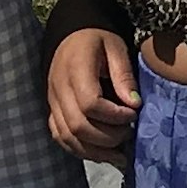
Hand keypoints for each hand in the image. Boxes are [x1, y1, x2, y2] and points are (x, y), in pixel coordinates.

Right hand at [47, 25, 139, 164]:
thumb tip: (134, 104)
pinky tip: (100, 152)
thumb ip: (124, 75)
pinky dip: (80, 149)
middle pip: (78, 126)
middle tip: (128, 133)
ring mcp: (52, 102)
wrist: (72, 34)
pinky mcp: (52, 110)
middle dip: (107, 137)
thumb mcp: (116, 48)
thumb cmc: (98, 39)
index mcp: (75, 69)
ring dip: (95, 151)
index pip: (90, 104)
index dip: (114, 116)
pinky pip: (60, 137)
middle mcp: (58, 88)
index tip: (133, 113)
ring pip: (67, 137)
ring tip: (119, 152)